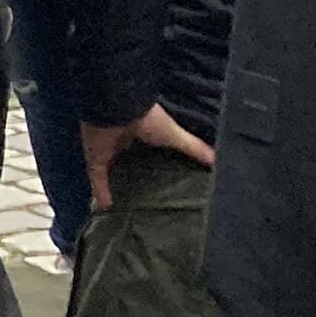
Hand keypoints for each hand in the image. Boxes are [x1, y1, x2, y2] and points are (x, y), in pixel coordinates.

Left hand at [78, 107, 214, 210]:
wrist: (116, 107)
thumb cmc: (148, 118)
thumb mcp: (175, 135)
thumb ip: (195, 148)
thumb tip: (219, 162)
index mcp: (146, 133)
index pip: (153, 152)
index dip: (159, 165)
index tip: (169, 184)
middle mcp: (127, 141)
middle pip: (132, 163)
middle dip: (137, 178)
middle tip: (149, 201)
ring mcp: (110, 151)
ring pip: (114, 171)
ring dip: (118, 186)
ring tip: (129, 207)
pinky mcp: (96, 159)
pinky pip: (96, 178)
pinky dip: (100, 192)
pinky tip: (107, 208)